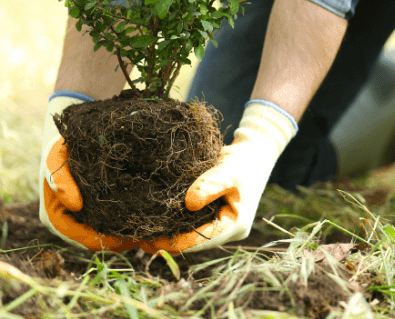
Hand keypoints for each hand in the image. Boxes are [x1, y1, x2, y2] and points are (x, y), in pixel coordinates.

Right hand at [39, 93, 139, 251]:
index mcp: (56, 217)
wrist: (71, 134)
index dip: (108, 242)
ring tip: (157, 227)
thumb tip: (74, 204)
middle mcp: (72, 222)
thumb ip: (59, 177)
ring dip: (132, 232)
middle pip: (102, 241)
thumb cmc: (61, 146)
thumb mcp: (56, 157)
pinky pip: (117, 220)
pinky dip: (133, 219)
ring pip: (111, 233)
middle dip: (125, 240)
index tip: (132, 238)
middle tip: (152, 235)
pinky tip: (153, 214)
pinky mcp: (100, 208)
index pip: (86, 240)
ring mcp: (86, 217)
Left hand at [140, 100, 296, 253]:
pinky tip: (155, 222)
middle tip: (140, 240)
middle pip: (195, 242)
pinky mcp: (213, 214)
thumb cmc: (244, 161)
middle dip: (169, 242)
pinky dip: (175, 224)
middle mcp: (228, 229)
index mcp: (236, 225)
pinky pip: (193, 224)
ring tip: (141, 235)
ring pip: (192, 234)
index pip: (203, 240)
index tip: (152, 241)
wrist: (254, 152)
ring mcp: (221, 223)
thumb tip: (188, 204)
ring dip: (170, 234)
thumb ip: (210, 185)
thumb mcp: (229, 171)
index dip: (177, 242)